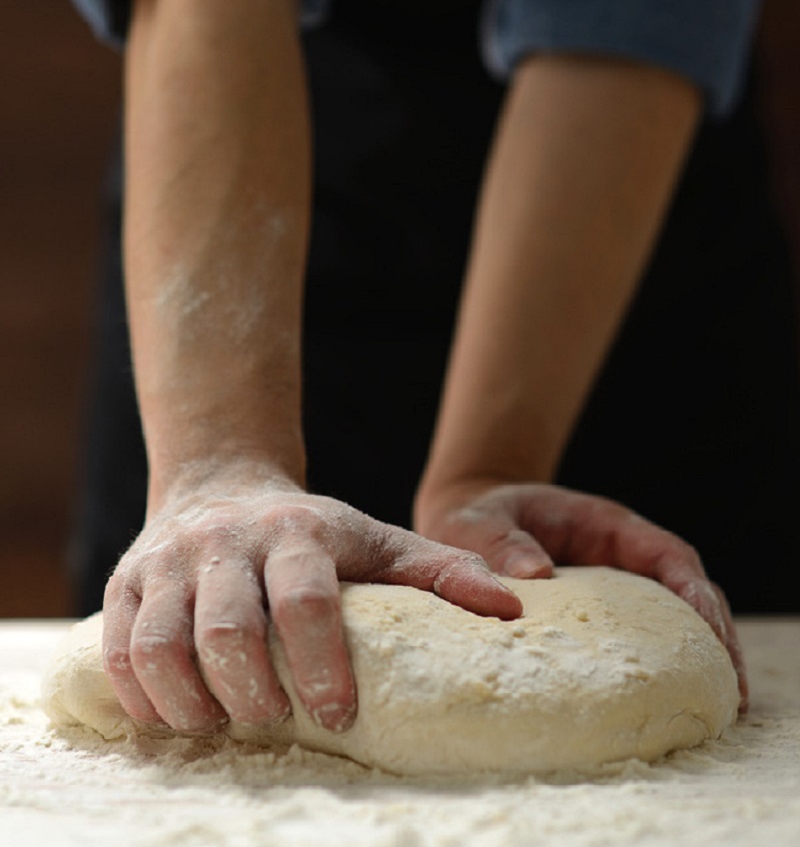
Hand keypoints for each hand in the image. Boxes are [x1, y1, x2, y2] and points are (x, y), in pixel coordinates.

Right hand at [101, 470, 521, 734]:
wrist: (220, 484)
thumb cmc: (312, 531)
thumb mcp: (378, 540)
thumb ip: (443, 571)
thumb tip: (516, 607)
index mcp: (298, 531)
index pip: (306, 600)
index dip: (320, 664)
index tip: (338, 714)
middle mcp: (227, 540)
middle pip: (228, 629)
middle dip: (252, 693)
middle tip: (274, 720)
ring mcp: (169, 559)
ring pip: (162, 643)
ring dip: (191, 703)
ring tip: (221, 725)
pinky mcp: (126, 580)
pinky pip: (119, 648)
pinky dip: (141, 695)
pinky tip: (171, 717)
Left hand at [415, 481, 747, 708]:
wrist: (466, 523)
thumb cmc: (477, 517)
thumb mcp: (481, 523)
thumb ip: (502, 543)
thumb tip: (537, 574)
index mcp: (604, 526)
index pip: (666, 554)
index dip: (694, 590)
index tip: (709, 627)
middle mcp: (621, 556)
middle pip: (688, 592)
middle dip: (715, 635)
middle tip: (731, 688)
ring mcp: (616, 587)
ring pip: (675, 620)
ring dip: (700, 658)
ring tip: (720, 708)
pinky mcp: (603, 617)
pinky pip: (644, 639)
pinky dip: (665, 668)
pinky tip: (672, 706)